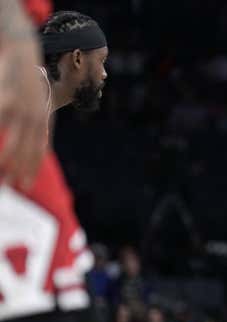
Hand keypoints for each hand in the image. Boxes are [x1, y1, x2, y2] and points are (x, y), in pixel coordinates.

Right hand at [0, 22, 48, 189]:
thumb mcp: (37, 102)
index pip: (39, 149)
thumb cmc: (26, 79)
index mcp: (43, 118)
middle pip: (27, 150)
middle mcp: (35, 116)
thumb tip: (36, 144)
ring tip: (0, 174)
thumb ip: (36, 123)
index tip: (25, 184)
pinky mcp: (7, 99)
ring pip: (13, 141)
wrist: (21, 49)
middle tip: (11, 187)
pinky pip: (1, 122)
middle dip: (19, 170)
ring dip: (6, 160)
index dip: (32, 167)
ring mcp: (22, 109)